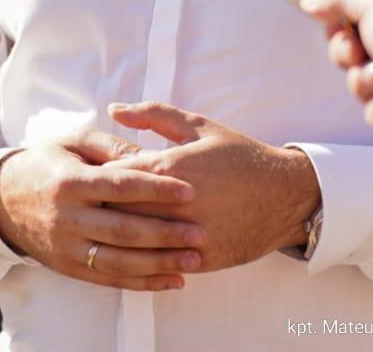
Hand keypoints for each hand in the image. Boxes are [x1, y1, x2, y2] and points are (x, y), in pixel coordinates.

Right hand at [0, 129, 207, 290]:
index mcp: (70, 182)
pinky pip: (110, 279)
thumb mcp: (74, 143)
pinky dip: (142, 282)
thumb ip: (112, 148)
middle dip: (165, 233)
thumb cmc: (47, 164)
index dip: (155, 188)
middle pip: (122, 229)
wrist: (2, 199)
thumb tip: (150, 157)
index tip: (189, 190)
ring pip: (119, 261)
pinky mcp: (69, 267)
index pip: (118, 186)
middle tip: (200, 232)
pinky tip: (171, 279)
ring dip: (159, 263)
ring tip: (193, 259)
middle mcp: (68, 217)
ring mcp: (68, 246)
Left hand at [104, 102, 320, 270]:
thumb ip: (153, 115)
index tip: (86, 177)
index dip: (96, 177)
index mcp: (170, 167)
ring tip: (103, 230)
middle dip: (99, 209)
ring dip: (116, 236)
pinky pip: (161, 262)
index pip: (112, 176)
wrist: (286, 194)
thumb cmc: (238, 156)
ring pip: (136, 241)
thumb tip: (113, 109)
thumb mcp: (198, 126)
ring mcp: (189, 234)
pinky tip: (133, 251)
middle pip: (117, 212)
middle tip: (86, 207)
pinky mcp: (202, 259)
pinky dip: (145, 258)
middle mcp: (177, 204)